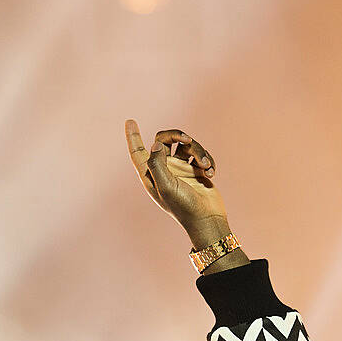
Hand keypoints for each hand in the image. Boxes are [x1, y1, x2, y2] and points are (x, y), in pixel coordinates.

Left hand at [125, 120, 228, 234]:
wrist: (207, 219)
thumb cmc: (184, 207)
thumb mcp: (166, 187)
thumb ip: (157, 164)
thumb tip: (154, 145)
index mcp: (151, 175)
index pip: (138, 152)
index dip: (133, 137)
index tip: (130, 121)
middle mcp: (164, 169)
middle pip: (163, 140)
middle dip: (176, 135)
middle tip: (187, 139)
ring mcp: (180, 168)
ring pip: (186, 145)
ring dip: (198, 151)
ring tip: (205, 167)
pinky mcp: (195, 169)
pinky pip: (200, 153)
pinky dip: (207, 160)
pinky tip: (211, 173)